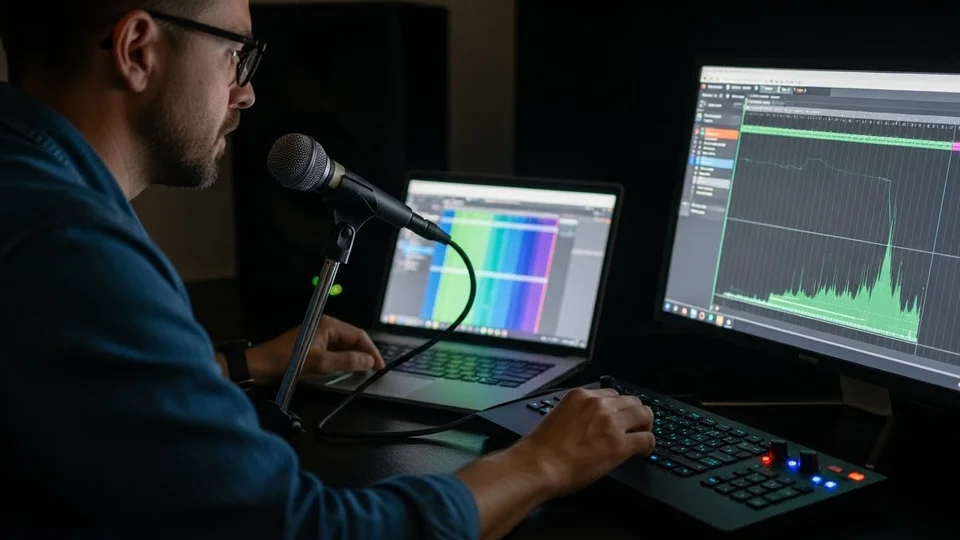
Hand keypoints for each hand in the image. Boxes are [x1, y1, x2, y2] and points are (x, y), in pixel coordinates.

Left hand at [244, 315, 385, 381]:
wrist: (262, 365)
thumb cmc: (290, 361)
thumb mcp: (322, 363)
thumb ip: (348, 361)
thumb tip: (369, 361)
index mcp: (329, 324)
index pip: (359, 335)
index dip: (372, 351)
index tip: (380, 366)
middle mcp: (325, 325)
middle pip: (352, 338)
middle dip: (364, 353)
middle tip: (374, 370)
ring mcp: (318, 333)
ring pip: (344, 344)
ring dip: (354, 356)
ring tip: (363, 371)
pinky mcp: (313, 343)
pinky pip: (334, 349)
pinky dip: (342, 358)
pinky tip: (346, 368)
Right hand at [516, 388, 654, 496]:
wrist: (539, 464)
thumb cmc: (542, 447)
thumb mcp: (559, 416)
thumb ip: (578, 413)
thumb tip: (590, 423)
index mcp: (581, 395)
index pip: (612, 394)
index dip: (618, 408)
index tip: (619, 418)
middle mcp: (599, 404)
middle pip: (632, 401)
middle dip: (635, 414)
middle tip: (634, 428)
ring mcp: (611, 423)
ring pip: (645, 415)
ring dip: (645, 426)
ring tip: (641, 438)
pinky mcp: (620, 444)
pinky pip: (647, 439)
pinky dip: (647, 445)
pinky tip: (641, 452)